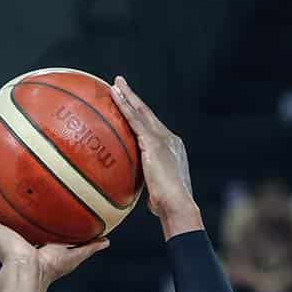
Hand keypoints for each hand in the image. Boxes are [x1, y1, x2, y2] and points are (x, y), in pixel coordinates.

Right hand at [0, 179, 107, 289]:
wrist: (29, 271)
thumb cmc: (48, 269)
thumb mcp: (73, 254)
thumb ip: (88, 246)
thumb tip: (106, 241)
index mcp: (26, 240)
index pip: (25, 223)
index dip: (26, 211)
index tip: (30, 198)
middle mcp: (9, 233)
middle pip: (3, 212)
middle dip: (2, 199)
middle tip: (3, 180)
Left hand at [111, 77, 200, 236]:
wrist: (178, 205)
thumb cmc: (167, 207)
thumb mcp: (156, 193)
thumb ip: (148, 186)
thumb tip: (139, 194)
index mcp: (171, 148)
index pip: (152, 127)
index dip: (140, 115)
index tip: (130, 104)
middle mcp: (169, 139)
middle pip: (147, 113)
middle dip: (133, 98)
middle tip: (120, 83)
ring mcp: (163, 138)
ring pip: (141, 111)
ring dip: (127, 96)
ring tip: (115, 84)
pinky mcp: (154, 142)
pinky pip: (135, 119)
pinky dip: (124, 105)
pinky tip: (114, 96)